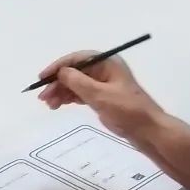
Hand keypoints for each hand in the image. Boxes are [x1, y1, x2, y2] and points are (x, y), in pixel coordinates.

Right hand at [36, 51, 165, 144]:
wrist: (147, 130)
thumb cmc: (127, 109)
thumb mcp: (100, 94)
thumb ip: (78, 82)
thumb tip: (60, 72)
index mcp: (107, 63)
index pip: (77, 59)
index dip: (58, 66)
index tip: (43, 77)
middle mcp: (103, 71)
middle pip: (74, 72)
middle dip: (57, 83)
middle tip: (43, 97)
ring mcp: (102, 85)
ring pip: (75, 84)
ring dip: (60, 92)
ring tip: (49, 105)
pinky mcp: (101, 98)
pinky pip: (79, 94)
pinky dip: (68, 99)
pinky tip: (58, 106)